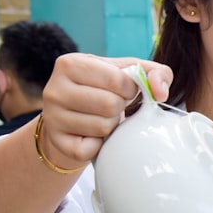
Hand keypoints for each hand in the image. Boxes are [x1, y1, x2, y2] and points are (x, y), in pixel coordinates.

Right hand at [39, 54, 171, 167]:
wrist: (73, 117)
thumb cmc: (105, 89)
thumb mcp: (129, 72)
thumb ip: (155, 72)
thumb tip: (161, 93)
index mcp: (70, 63)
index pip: (118, 80)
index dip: (130, 89)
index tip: (122, 90)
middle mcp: (54, 88)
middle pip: (110, 105)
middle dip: (119, 108)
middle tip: (109, 106)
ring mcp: (52, 117)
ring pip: (102, 127)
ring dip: (110, 126)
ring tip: (99, 118)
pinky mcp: (56, 142)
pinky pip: (90, 149)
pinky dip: (98, 146)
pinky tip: (91, 135)